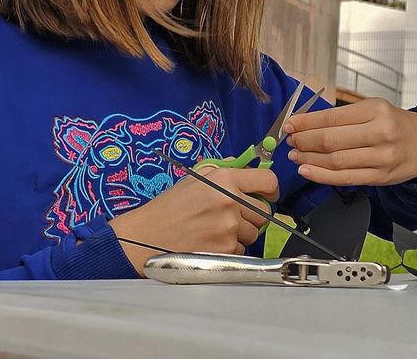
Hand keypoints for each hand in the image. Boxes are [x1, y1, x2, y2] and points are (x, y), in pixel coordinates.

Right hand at [108, 165, 278, 274]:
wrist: (145, 236)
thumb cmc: (169, 206)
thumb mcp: (195, 178)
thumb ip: (224, 170)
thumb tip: (247, 165)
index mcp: (225, 179)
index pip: (268, 180)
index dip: (271, 189)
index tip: (268, 195)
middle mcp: (231, 202)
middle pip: (264, 211)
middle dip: (252, 215)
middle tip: (232, 216)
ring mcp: (229, 228)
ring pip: (253, 233)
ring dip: (240, 233)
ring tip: (216, 230)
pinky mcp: (225, 250)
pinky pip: (241, 250)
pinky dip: (230, 249)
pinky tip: (210, 243)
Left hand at [283, 98, 416, 185]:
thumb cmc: (394, 124)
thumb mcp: (374, 109)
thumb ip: (344, 117)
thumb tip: (305, 124)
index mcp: (376, 110)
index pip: (332, 117)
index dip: (306, 123)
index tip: (290, 125)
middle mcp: (380, 132)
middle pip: (331, 140)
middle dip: (304, 141)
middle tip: (290, 141)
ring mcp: (381, 157)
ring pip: (335, 161)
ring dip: (309, 159)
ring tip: (295, 156)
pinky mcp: (380, 177)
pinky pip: (344, 178)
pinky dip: (321, 175)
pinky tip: (307, 170)